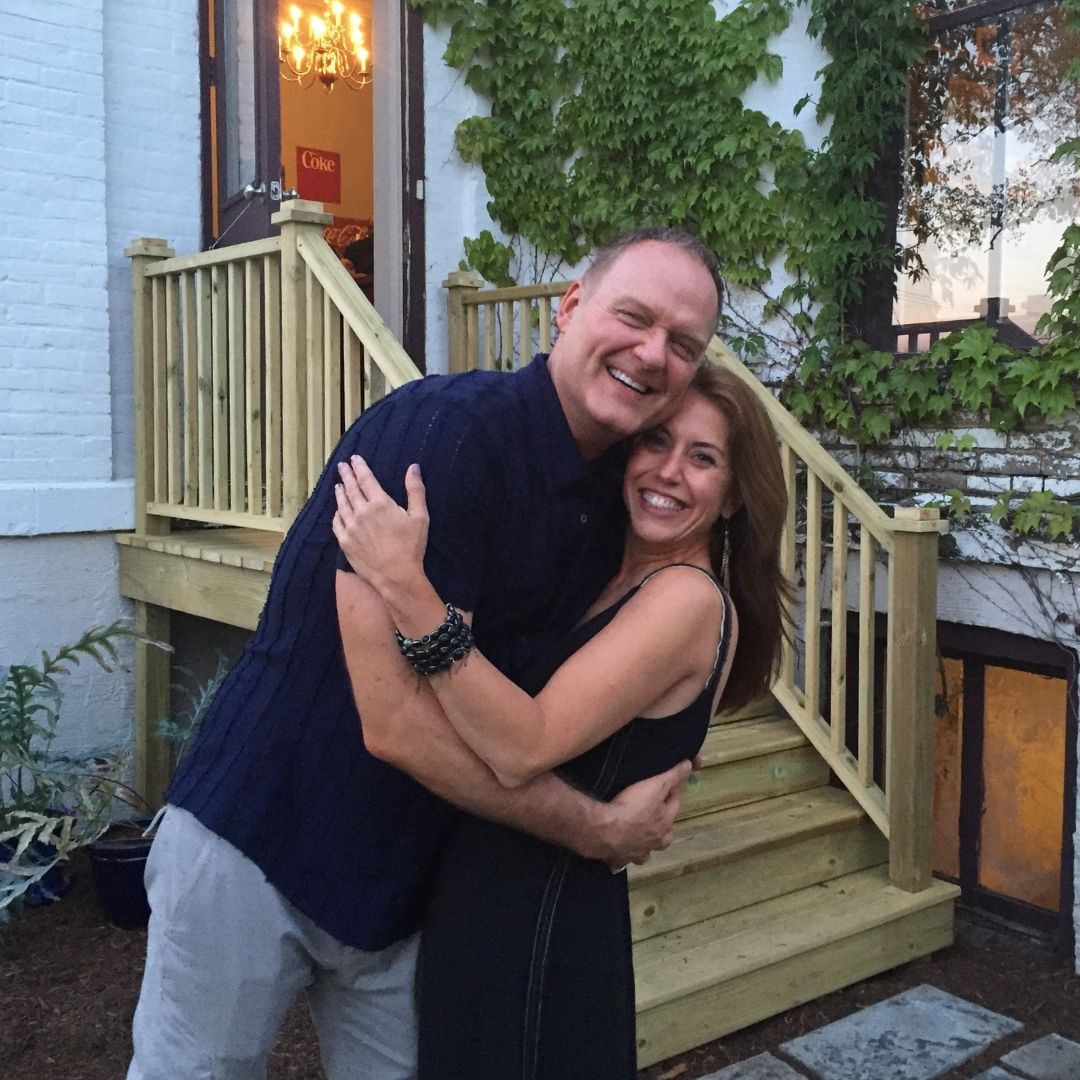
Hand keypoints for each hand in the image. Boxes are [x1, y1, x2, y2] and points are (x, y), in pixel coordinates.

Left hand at [333, 456, 429, 592]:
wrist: (396, 575)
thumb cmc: (411, 546)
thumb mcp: (420, 516)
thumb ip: (415, 490)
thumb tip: (413, 467)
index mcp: (380, 503)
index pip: (365, 479)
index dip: (359, 467)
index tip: (354, 458)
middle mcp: (361, 512)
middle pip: (350, 489)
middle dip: (346, 475)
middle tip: (341, 466)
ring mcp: (350, 527)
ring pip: (342, 505)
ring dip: (340, 493)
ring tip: (338, 485)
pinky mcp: (345, 542)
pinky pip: (337, 523)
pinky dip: (337, 514)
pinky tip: (338, 511)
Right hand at [592, 759, 691, 868]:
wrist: (603, 831)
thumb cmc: (632, 808)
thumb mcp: (655, 786)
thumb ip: (673, 777)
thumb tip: (689, 765)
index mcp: (666, 824)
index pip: (675, 804)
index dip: (673, 790)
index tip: (671, 780)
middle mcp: (655, 842)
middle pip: (665, 835)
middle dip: (663, 826)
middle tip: (655, 814)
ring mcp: (637, 853)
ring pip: (646, 850)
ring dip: (645, 844)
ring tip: (637, 834)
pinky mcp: (618, 859)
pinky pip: (623, 857)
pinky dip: (623, 853)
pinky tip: (617, 848)